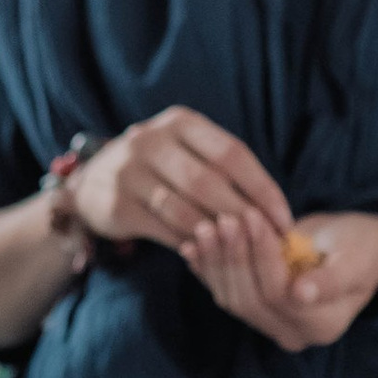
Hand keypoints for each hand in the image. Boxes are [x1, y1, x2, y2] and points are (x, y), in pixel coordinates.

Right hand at [72, 107, 291, 254]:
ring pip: (184, 210)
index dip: (262, 190)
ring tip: (242, 251)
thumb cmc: (160, 169)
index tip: (284, 221)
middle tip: (268, 242)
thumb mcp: (186, 152)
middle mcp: (149, 140)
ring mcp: (127, 172)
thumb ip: (223, 171)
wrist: (92, 182)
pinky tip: (209, 254)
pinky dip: (190, 244)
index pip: (231, 154)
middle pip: (208, 182)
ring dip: (217, 235)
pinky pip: (163, 230)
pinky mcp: (115, 205)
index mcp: (179, 122)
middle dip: (243, 216)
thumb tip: (275, 213)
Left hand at [183, 207, 377, 353]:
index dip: (262, 256)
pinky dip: (205, 270)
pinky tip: (190, 246)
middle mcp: (294, 335)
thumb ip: (332, 279)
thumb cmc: (360, 247)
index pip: (280, 294)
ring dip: (215, 262)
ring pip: (232, 300)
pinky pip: (224, 294)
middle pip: (250, 300)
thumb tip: (302, 294)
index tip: (252, 216)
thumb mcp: (356, 258)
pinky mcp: (253, 312)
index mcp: (324, 326)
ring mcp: (270, 327)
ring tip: (206, 226)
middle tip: (223, 218)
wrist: (352, 249)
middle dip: (233, 257)